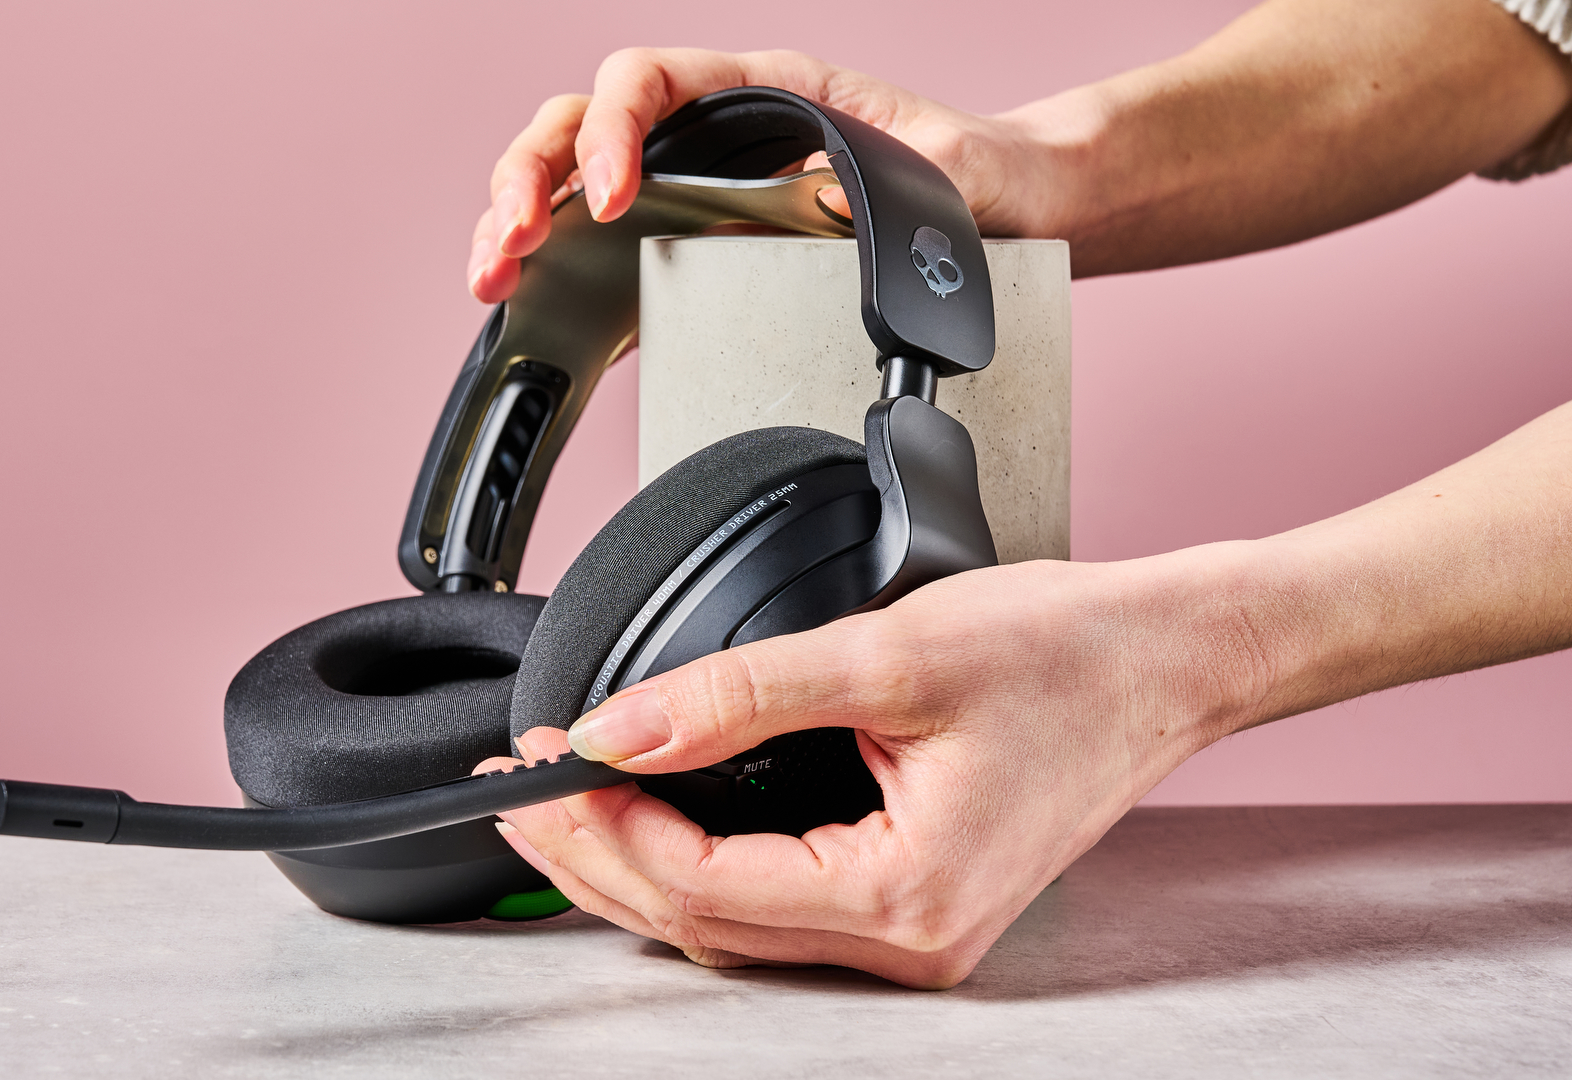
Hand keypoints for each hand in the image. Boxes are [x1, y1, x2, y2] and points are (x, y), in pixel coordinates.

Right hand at [467, 47, 1068, 301]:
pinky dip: (557, 277)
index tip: (614, 196)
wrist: (1006, 209)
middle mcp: (711, 130)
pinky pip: (606, 252)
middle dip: (531, 179)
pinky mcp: (690, 249)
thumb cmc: (975, 173)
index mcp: (763, 88)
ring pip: (573, 183)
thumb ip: (886, 187)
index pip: (651, 80)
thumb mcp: (944, 174)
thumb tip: (817, 209)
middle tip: (513, 244)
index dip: (613, 129)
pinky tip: (528, 311)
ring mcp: (689, 188)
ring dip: (520, 223)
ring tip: (493, 277)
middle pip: (581, 126)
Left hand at [476, 551, 1265, 987]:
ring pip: (731, 925)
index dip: (602, 825)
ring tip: (563, 804)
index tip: (539, 770)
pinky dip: (699, 863)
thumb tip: (616, 729)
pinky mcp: (913, 902)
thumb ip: (736, 695)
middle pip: (702, 922)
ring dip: (638, 864)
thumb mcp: (886, 655)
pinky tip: (655, 820)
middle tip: (521, 794)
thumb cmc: (1070, 654)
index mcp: (904, 895)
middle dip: (597, 856)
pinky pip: (775, 906)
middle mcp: (910, 939)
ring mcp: (914, 931)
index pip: (700, 884)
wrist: (1169, 656)